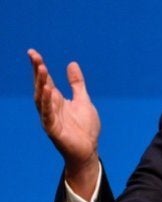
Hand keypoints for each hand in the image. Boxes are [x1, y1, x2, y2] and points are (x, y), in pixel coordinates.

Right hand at [28, 49, 100, 199]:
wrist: (88, 149)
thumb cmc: (84, 127)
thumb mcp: (83, 100)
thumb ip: (76, 84)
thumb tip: (71, 64)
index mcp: (56, 100)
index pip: (45, 81)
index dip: (39, 67)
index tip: (33, 53)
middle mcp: (50, 108)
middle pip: (41, 87)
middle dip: (37, 73)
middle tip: (35, 57)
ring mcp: (50, 119)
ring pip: (42, 100)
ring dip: (41, 85)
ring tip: (42, 69)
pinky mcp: (54, 130)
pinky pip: (48, 115)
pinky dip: (47, 104)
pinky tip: (48, 92)